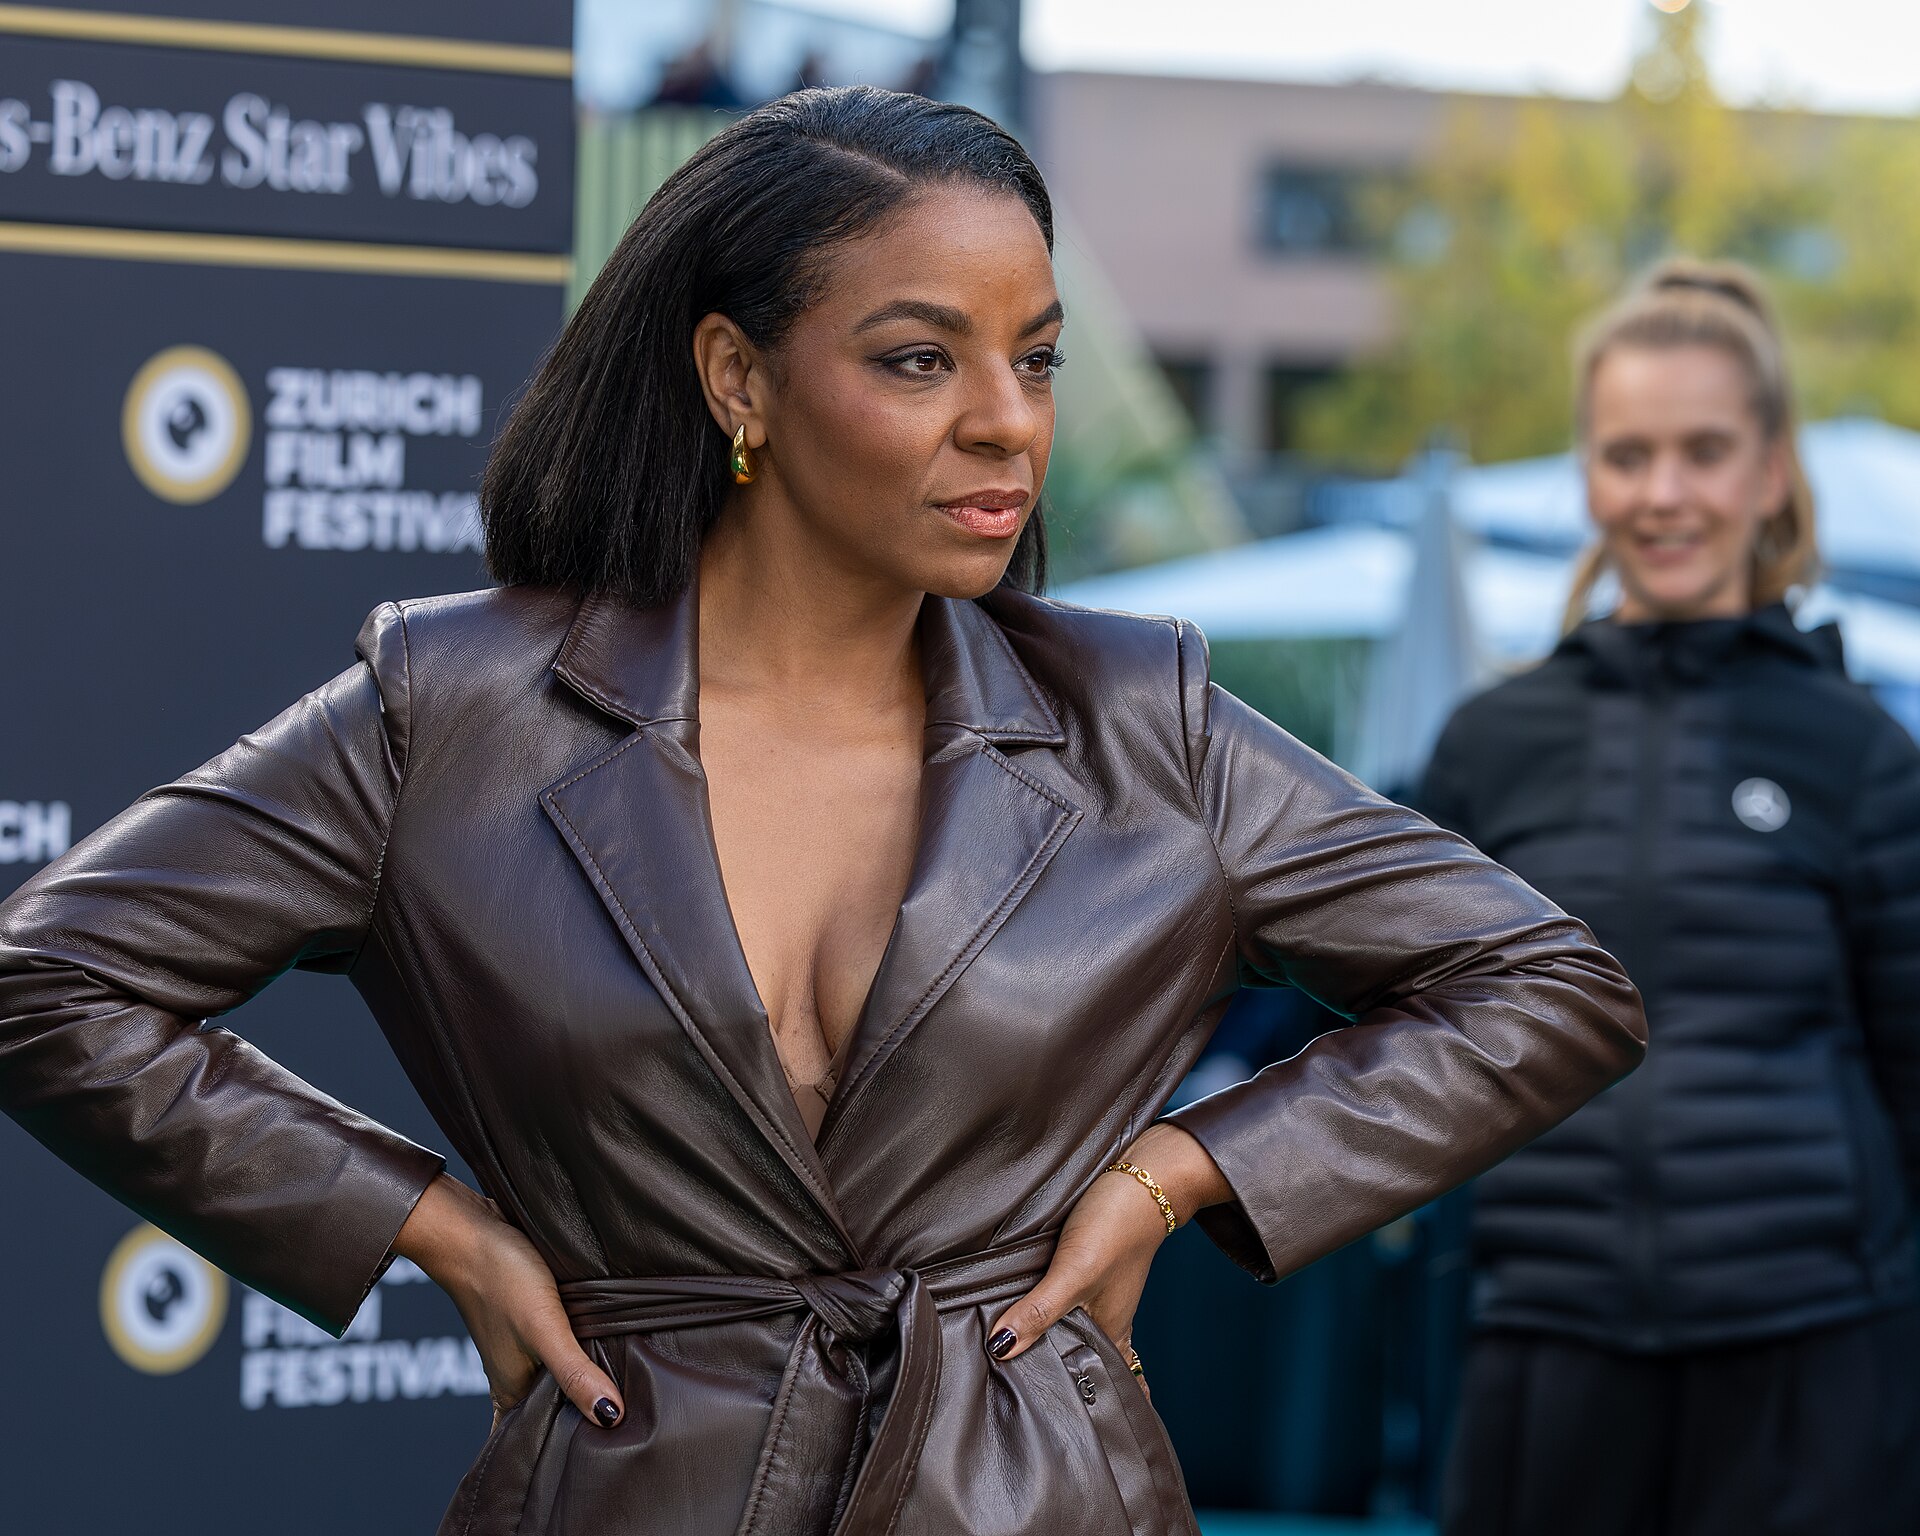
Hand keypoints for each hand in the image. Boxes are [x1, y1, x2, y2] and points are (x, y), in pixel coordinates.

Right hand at [393, 1174, 623, 1430]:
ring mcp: (521, 1346)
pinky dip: (577, 1352)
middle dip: (579, 1421)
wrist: (468, 1227)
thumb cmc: (500, 1277)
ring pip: (556, 1377)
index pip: (537, 1438)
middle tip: (624, 1432)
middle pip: (550, 1410)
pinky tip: (601, 1344)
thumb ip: (574, 1373)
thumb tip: (611, 1418)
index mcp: (511, 1390)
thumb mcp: (545, 1329)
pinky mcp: (530, 1318)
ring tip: (625, 1395)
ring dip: (581, 1384)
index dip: (562, 1452)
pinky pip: (558, 1347)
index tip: (598, 1462)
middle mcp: (514, 1374)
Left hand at [984, 1123, 1228, 1393]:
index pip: (1104, 1385)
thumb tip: (1000, 1349)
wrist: (1143, 1176)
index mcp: (1111, 1333)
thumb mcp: (1074, 1272)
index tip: (1068, 1436)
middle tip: (1025, 1410)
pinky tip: (1024, 1311)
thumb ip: (1039, 1311)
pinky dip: (1047, 1313)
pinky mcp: (1085, 1268)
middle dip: (1062, 1384)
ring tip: (1015, 1369)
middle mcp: (1105, 1320)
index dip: (1090, 1409)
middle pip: (1081, 1362)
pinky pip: (1063, 1303)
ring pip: (1070, 1333)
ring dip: (1049, 1348)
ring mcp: (1096, 1295)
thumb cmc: (1117, 1226)